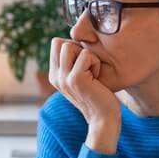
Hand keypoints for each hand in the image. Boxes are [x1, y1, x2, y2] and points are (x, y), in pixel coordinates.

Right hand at [48, 37, 120, 152]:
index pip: (56, 44)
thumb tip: (76, 39)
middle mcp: (55, 76)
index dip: (73, 48)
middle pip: (60, 42)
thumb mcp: (81, 77)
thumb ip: (73, 62)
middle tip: (88, 68)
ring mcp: (63, 78)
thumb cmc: (98, 96)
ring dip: (87, 56)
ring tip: (92, 73)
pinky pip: (86, 54)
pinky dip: (96, 63)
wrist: (104, 119)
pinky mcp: (74, 79)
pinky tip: (97, 79)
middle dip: (78, 49)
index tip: (83, 65)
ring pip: (70, 45)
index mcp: (54, 75)